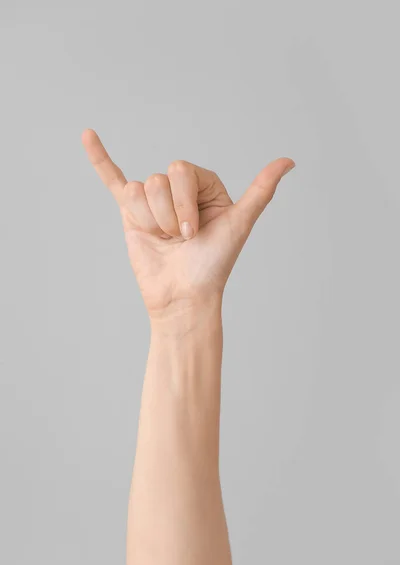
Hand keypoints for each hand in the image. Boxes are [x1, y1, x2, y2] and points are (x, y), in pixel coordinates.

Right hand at [82, 129, 294, 320]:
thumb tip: (289, 161)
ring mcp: (152, 200)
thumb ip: (261, 190)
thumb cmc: (212, 265)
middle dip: (167, 215)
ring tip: (163, 240)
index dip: (185, 204)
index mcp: (203, 185)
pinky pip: (112, 179)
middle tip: (179, 239)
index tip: (195, 232)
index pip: (180, 171)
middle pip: (157, 180)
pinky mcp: (130, 213)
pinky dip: (99, 158)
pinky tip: (88, 136)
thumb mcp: (239, 223)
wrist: (182, 297)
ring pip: (137, 190)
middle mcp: (178, 189)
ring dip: (150, 221)